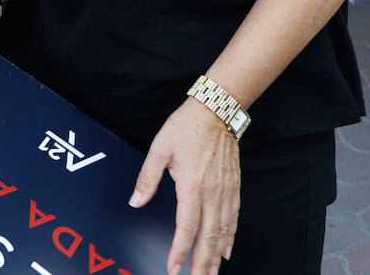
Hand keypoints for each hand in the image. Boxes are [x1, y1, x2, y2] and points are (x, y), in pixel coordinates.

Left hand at [130, 99, 240, 274]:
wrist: (216, 111)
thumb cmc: (186, 127)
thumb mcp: (159, 149)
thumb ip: (147, 179)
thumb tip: (135, 201)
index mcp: (191, 185)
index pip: (186, 228)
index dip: (179, 251)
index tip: (173, 268)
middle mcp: (211, 193)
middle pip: (208, 237)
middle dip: (201, 263)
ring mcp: (225, 191)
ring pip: (223, 232)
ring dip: (216, 256)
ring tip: (210, 273)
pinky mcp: (234, 187)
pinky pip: (234, 219)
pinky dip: (230, 237)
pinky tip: (226, 250)